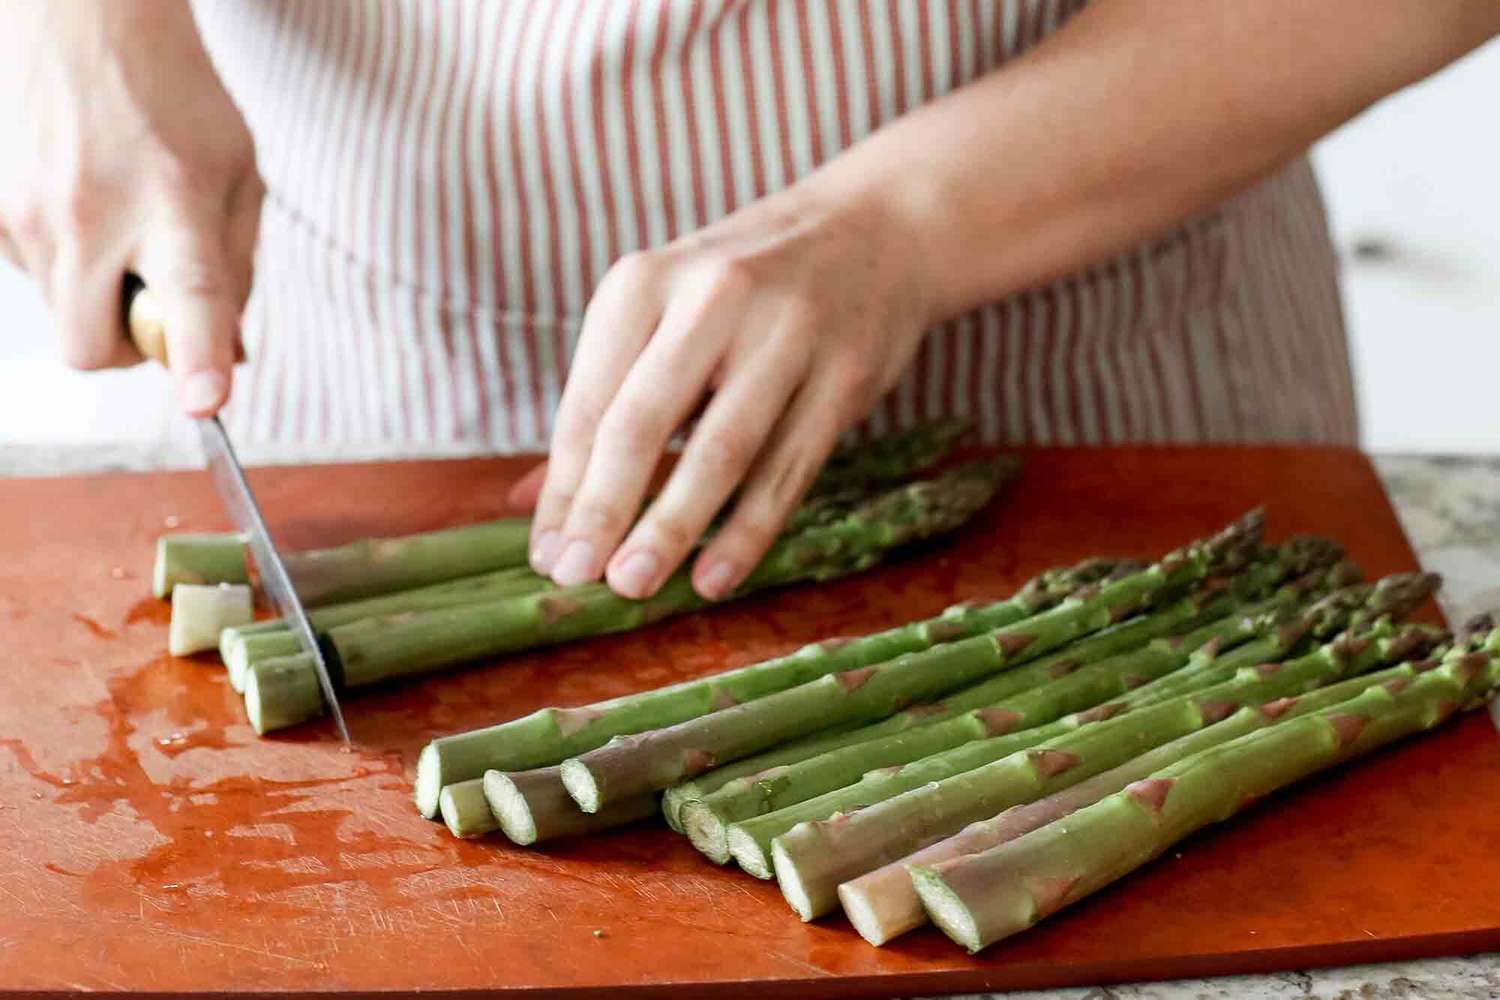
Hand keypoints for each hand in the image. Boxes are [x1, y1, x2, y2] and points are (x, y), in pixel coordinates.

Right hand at [0, 0, 260, 414]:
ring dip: (97, 296)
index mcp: (173, 200)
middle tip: (156, 300)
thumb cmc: (174, 97)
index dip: (196, 356)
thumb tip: (230, 357)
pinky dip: (63, 264)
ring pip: (60, 315)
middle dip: (128, 349)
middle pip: (93, 348)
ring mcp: (26, 210)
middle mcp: (91, 211)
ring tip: (120, 223)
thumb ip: (237, 270)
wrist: (82, 16)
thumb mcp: (237, 175)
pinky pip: (31, 277)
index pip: (190, 295)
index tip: (206, 401)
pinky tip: (81, 207)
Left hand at [517, 182, 934, 600]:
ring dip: (671, 526)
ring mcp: (786, 334)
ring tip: (633, 584)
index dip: (565, 487)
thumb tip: (531, 502)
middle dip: (603, 508)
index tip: (548, 555)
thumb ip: (604, 401)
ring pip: (721, 450)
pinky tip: (715, 576)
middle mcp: (712, 298)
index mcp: (644, 282)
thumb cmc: (746, 286)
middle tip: (577, 577)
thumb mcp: (664, 311)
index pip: (590, 403)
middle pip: (643, 422)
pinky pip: (789, 467)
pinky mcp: (845, 373)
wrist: (879, 227)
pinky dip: (748, 529)